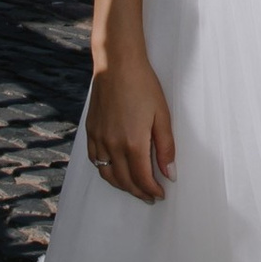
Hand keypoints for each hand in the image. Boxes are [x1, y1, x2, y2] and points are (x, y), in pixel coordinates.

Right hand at [86, 53, 175, 204]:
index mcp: (133, 143)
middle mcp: (112, 145)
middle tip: (150, 196)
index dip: (152, 190)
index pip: (142, 179)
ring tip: (134, 188)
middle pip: (125, 180)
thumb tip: (170, 173)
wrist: (116, 65)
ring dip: (121, 185)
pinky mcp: (91, 131)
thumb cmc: (142, 86)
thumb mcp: (162, 116)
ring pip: (107, 174)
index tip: (160, 194)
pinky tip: (114, 170)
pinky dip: (104, 171)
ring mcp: (99, 139)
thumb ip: (165, 147)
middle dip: (139, 192)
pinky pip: (95, 160)